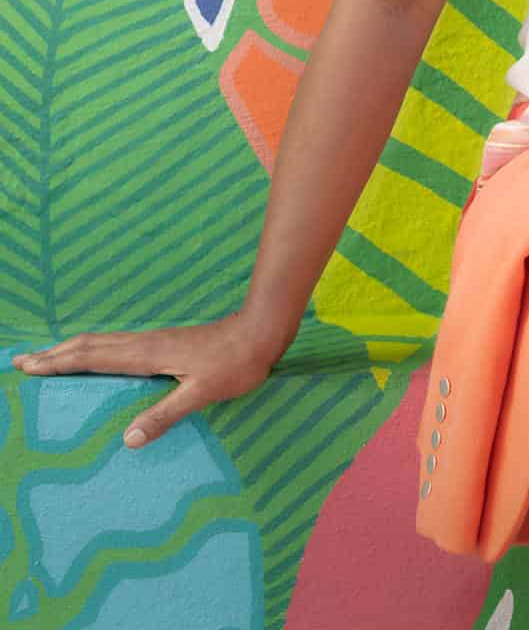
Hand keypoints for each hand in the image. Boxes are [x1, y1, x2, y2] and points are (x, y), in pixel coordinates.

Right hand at [9, 312, 288, 447]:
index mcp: (147, 354)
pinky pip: (120, 346)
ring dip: (73, 350)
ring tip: (50, 360)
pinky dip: (97, 351)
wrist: (262, 332)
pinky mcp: (166, 344)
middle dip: (55, 353)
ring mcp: (156, 341)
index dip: (58, 362)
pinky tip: (99, 362)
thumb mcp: (202, 392)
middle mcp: (146, 343)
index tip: (28, 366)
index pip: (92, 357)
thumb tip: (127, 439)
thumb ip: (166, 414)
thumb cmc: (236, 363)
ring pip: (104, 342)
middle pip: (91, 345)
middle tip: (22, 362)